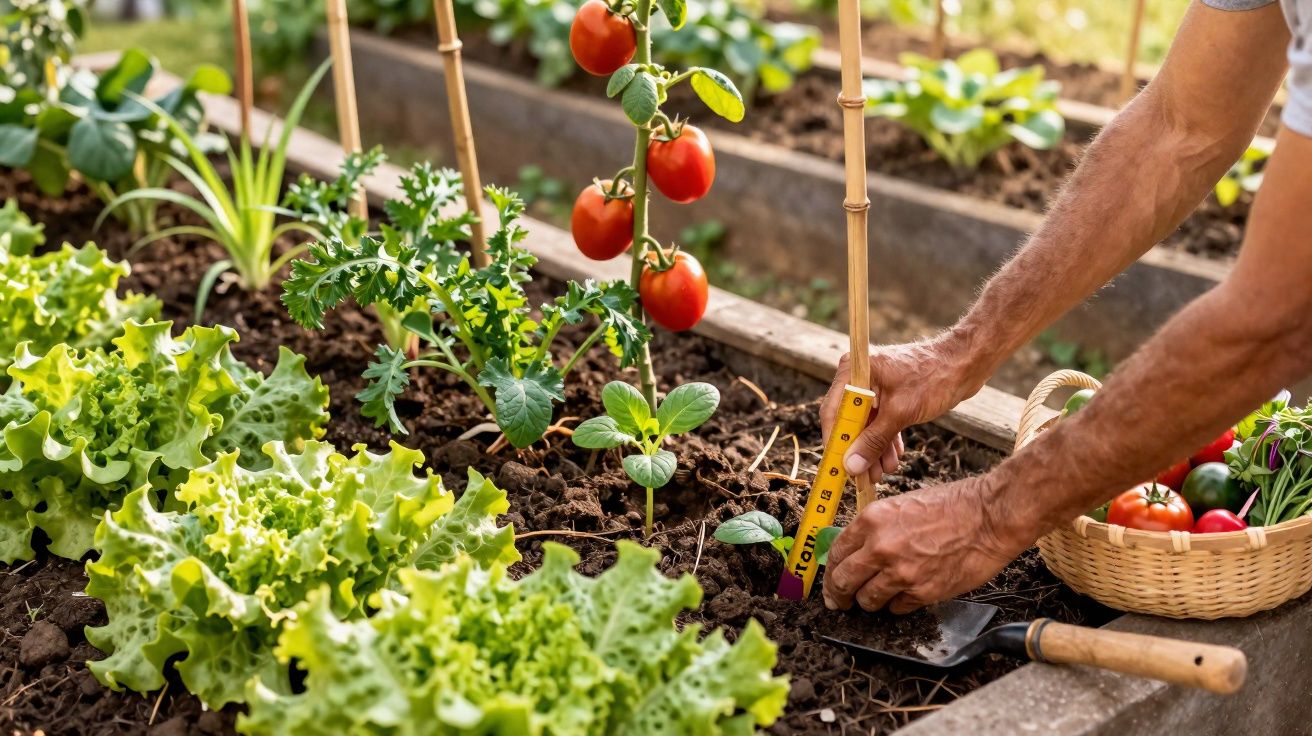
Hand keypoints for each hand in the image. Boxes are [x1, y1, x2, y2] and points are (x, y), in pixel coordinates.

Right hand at [821, 336, 982, 483]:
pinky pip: (880, 421)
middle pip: (849, 420)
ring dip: (874, 449)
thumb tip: (851, 465)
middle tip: (863, 476)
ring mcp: (875, 386)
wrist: (966, 364)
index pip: (833, 412)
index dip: (835, 442)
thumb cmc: (934, 378)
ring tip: (883, 471)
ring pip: (866, 424)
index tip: (837, 467)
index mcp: (855, 370)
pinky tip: (893, 457)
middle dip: (858, 449)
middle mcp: (860, 375)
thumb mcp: (900, 413)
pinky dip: (885, 439)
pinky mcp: (889, 395)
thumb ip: (873, 440)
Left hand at [821, 477, 1029, 613]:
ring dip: (870, 601)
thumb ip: (874, 529)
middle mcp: (880, 547)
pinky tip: (906, 593)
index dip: (830, 572)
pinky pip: (896, 608)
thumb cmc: (951, 506)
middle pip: (843, 582)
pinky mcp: (922, 592)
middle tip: (840, 602)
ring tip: (879, 596)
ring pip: (867, 600)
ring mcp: (900, 573)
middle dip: (839, 596)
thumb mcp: (900, 505)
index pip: (836, 554)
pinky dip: (897, 604)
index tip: (831, 581)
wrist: (988, 517)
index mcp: (872, 520)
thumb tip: (854, 552)